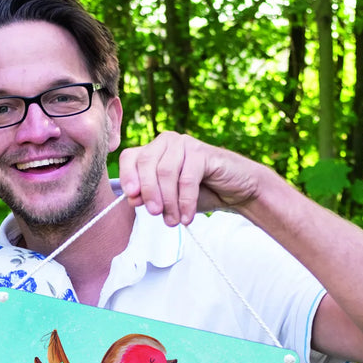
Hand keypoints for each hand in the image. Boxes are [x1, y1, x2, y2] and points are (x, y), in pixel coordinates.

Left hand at [118, 131, 261, 225]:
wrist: (235, 191)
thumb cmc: (199, 193)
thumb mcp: (168, 199)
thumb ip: (149, 197)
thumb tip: (132, 198)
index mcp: (153, 150)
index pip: (130, 157)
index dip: (127, 176)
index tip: (131, 198)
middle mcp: (167, 142)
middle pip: (146, 164)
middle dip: (148, 192)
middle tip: (155, 214)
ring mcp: (185, 144)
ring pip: (165, 172)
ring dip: (168, 201)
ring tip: (173, 221)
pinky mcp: (203, 152)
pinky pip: (187, 179)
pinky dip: (185, 201)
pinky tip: (187, 217)